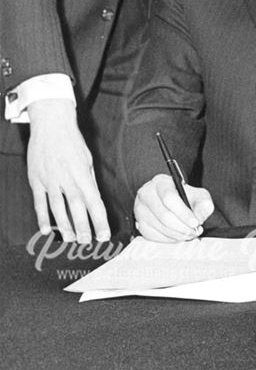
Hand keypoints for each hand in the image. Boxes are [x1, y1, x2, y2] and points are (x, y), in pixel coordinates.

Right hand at [26, 99, 109, 243]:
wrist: (51, 126)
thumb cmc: (72, 142)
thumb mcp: (87, 159)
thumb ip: (89, 180)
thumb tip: (93, 199)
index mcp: (82, 174)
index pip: (94, 202)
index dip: (100, 220)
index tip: (104, 234)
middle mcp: (67, 180)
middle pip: (77, 208)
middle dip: (83, 228)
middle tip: (88, 243)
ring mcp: (50, 181)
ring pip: (57, 209)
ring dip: (65, 227)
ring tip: (71, 240)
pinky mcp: (37, 181)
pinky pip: (40, 203)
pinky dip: (42, 218)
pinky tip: (46, 231)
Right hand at [133, 174, 213, 241]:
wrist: (171, 200)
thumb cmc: (185, 196)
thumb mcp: (198, 194)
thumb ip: (203, 204)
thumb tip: (199, 218)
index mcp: (160, 182)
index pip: (169, 198)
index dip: (183, 213)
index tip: (195, 222)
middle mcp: (146, 195)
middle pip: (164, 216)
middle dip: (183, 227)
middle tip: (195, 231)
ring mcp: (140, 211)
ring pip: (160, 228)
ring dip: (178, 234)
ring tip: (191, 233)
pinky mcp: (141, 225)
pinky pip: (156, 237)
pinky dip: (171, 239)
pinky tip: (180, 235)